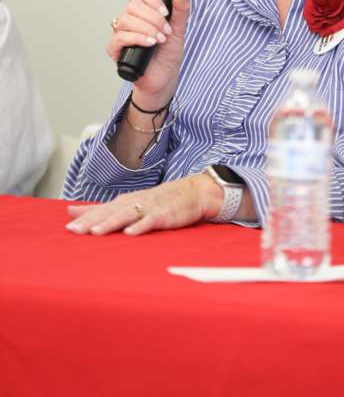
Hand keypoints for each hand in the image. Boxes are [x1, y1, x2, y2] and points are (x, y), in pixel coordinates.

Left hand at [65, 175, 222, 235]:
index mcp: (124, 202)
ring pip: (127, 215)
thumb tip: (71, 210)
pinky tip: (130, 233)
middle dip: (92, 221)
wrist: (191, 193)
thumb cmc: (156, 201)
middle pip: (110, 212)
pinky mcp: (164, 215)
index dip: (85, 218)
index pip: (101, 210)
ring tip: (96, 232)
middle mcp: (133, 203)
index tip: (68, 228)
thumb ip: (99, 209)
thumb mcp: (126, 203)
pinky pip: (150, 221)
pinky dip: (140, 226)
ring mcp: (149, 208)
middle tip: (74, 230)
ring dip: (111, 222)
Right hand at [107, 0, 189, 97]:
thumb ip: (181, 9)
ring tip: (160, 40)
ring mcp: (120, 34)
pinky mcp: (115, 50)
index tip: (166, 12)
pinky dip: (137, 38)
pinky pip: (119, 37)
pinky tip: (150, 44)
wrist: (165, 77)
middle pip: (132, 6)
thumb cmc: (168, 54)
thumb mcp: (179, 29)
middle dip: (154, 18)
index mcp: (142, 11)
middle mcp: (129, 20)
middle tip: (166, 31)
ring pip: (125, 20)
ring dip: (147, 29)